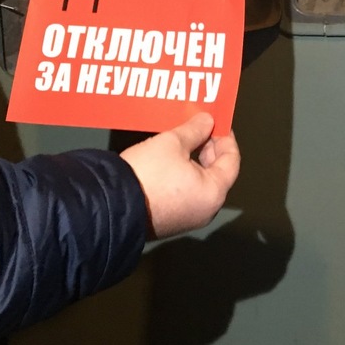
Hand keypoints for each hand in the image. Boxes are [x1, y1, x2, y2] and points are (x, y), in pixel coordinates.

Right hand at [120, 113, 240, 239]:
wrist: (112, 206)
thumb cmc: (146, 176)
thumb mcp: (172, 143)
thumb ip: (194, 130)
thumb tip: (206, 122)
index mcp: (214, 192)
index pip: (232, 160)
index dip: (225, 137)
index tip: (217, 123)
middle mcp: (205, 210)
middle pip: (218, 173)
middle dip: (209, 148)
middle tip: (199, 129)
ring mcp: (187, 218)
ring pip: (200, 183)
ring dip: (194, 161)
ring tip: (183, 141)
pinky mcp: (169, 221)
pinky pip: (184, 194)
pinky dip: (183, 176)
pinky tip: (169, 161)